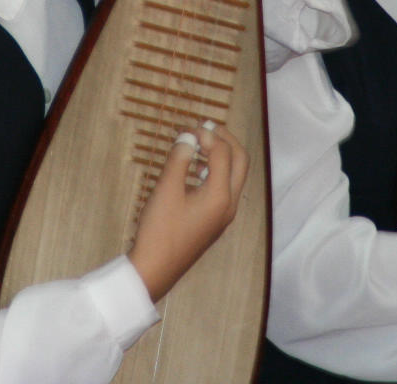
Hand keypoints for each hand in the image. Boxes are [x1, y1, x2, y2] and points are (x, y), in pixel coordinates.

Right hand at [127, 123, 247, 302]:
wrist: (156, 268)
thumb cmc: (160, 229)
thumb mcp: (166, 190)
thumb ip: (179, 159)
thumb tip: (188, 137)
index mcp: (221, 195)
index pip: (223, 153)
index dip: (206, 135)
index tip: (187, 128)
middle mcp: (229, 204)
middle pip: (240, 161)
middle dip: (226, 140)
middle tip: (206, 128)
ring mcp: (224, 214)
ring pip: (235, 175)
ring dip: (223, 155)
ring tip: (201, 143)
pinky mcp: (215, 221)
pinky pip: (225, 188)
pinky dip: (216, 171)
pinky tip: (196, 169)